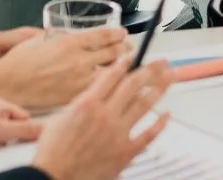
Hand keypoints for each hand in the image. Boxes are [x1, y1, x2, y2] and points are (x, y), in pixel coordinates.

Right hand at [0, 26, 129, 109]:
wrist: (8, 84)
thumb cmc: (20, 61)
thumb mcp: (40, 38)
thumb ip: (58, 37)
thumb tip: (69, 35)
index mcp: (69, 43)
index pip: (102, 36)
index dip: (117, 34)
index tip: (123, 33)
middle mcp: (77, 61)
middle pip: (111, 54)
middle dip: (124, 50)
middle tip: (129, 48)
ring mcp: (77, 81)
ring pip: (109, 74)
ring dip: (121, 69)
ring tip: (127, 66)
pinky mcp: (74, 97)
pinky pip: (97, 91)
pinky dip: (108, 87)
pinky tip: (113, 86)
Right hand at [32, 58, 172, 179]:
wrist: (55, 175)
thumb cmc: (54, 150)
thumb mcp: (60, 115)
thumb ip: (79, 102)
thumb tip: (90, 94)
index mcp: (88, 103)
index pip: (112, 75)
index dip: (124, 62)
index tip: (133, 55)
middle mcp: (105, 115)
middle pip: (132, 85)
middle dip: (149, 70)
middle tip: (160, 62)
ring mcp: (117, 133)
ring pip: (143, 105)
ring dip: (159, 90)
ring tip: (169, 79)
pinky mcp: (125, 152)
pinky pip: (147, 135)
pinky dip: (159, 124)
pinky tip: (167, 115)